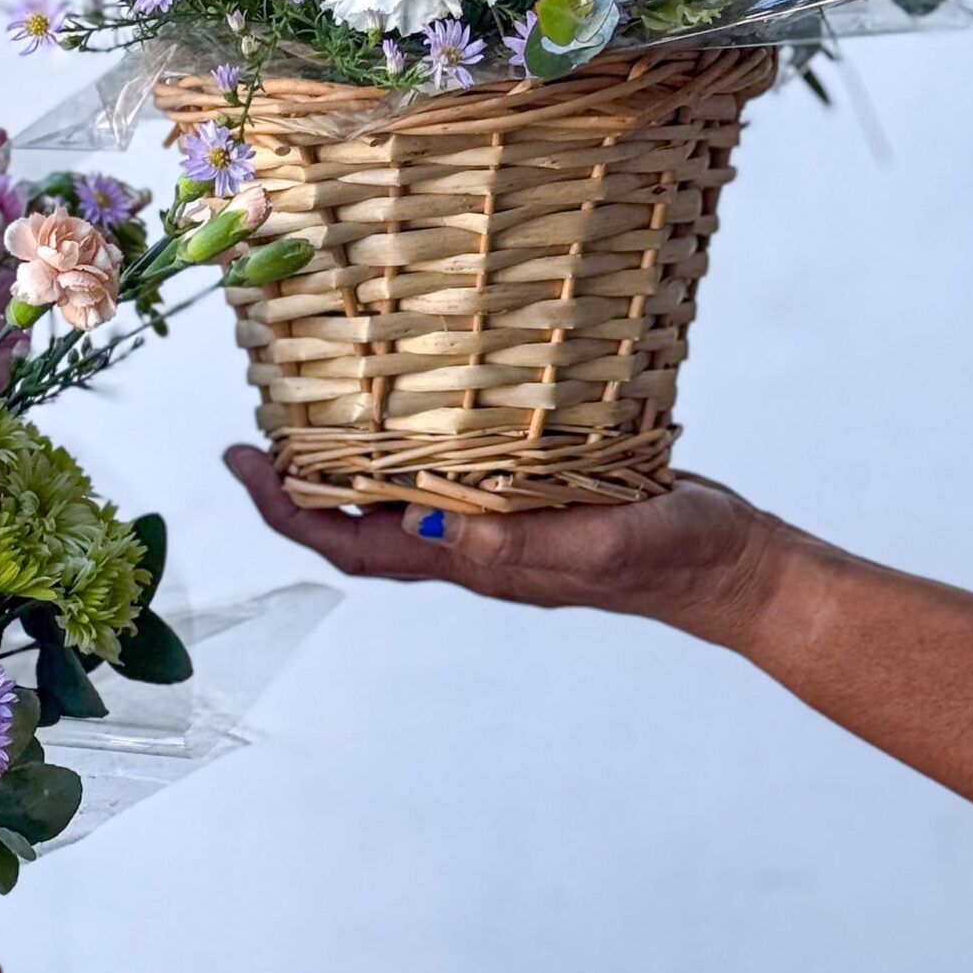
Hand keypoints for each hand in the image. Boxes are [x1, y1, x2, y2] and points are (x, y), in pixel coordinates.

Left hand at [225, 446, 784, 643]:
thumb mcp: (599, 546)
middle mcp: (470, 547)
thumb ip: (517, 544)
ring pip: (397, 498)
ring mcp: (497, 524)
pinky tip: (407, 407)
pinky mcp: (530, 496)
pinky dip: (409, 445)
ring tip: (309, 413)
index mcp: (473, 564)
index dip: (290, 512)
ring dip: (346, 464)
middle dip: (298, 486)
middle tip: (252, 433)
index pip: (355, 546)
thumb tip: (425, 525)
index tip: (243, 465)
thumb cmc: (669, 555)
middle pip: (358, 525)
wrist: (729, 563)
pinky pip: (448, 473)